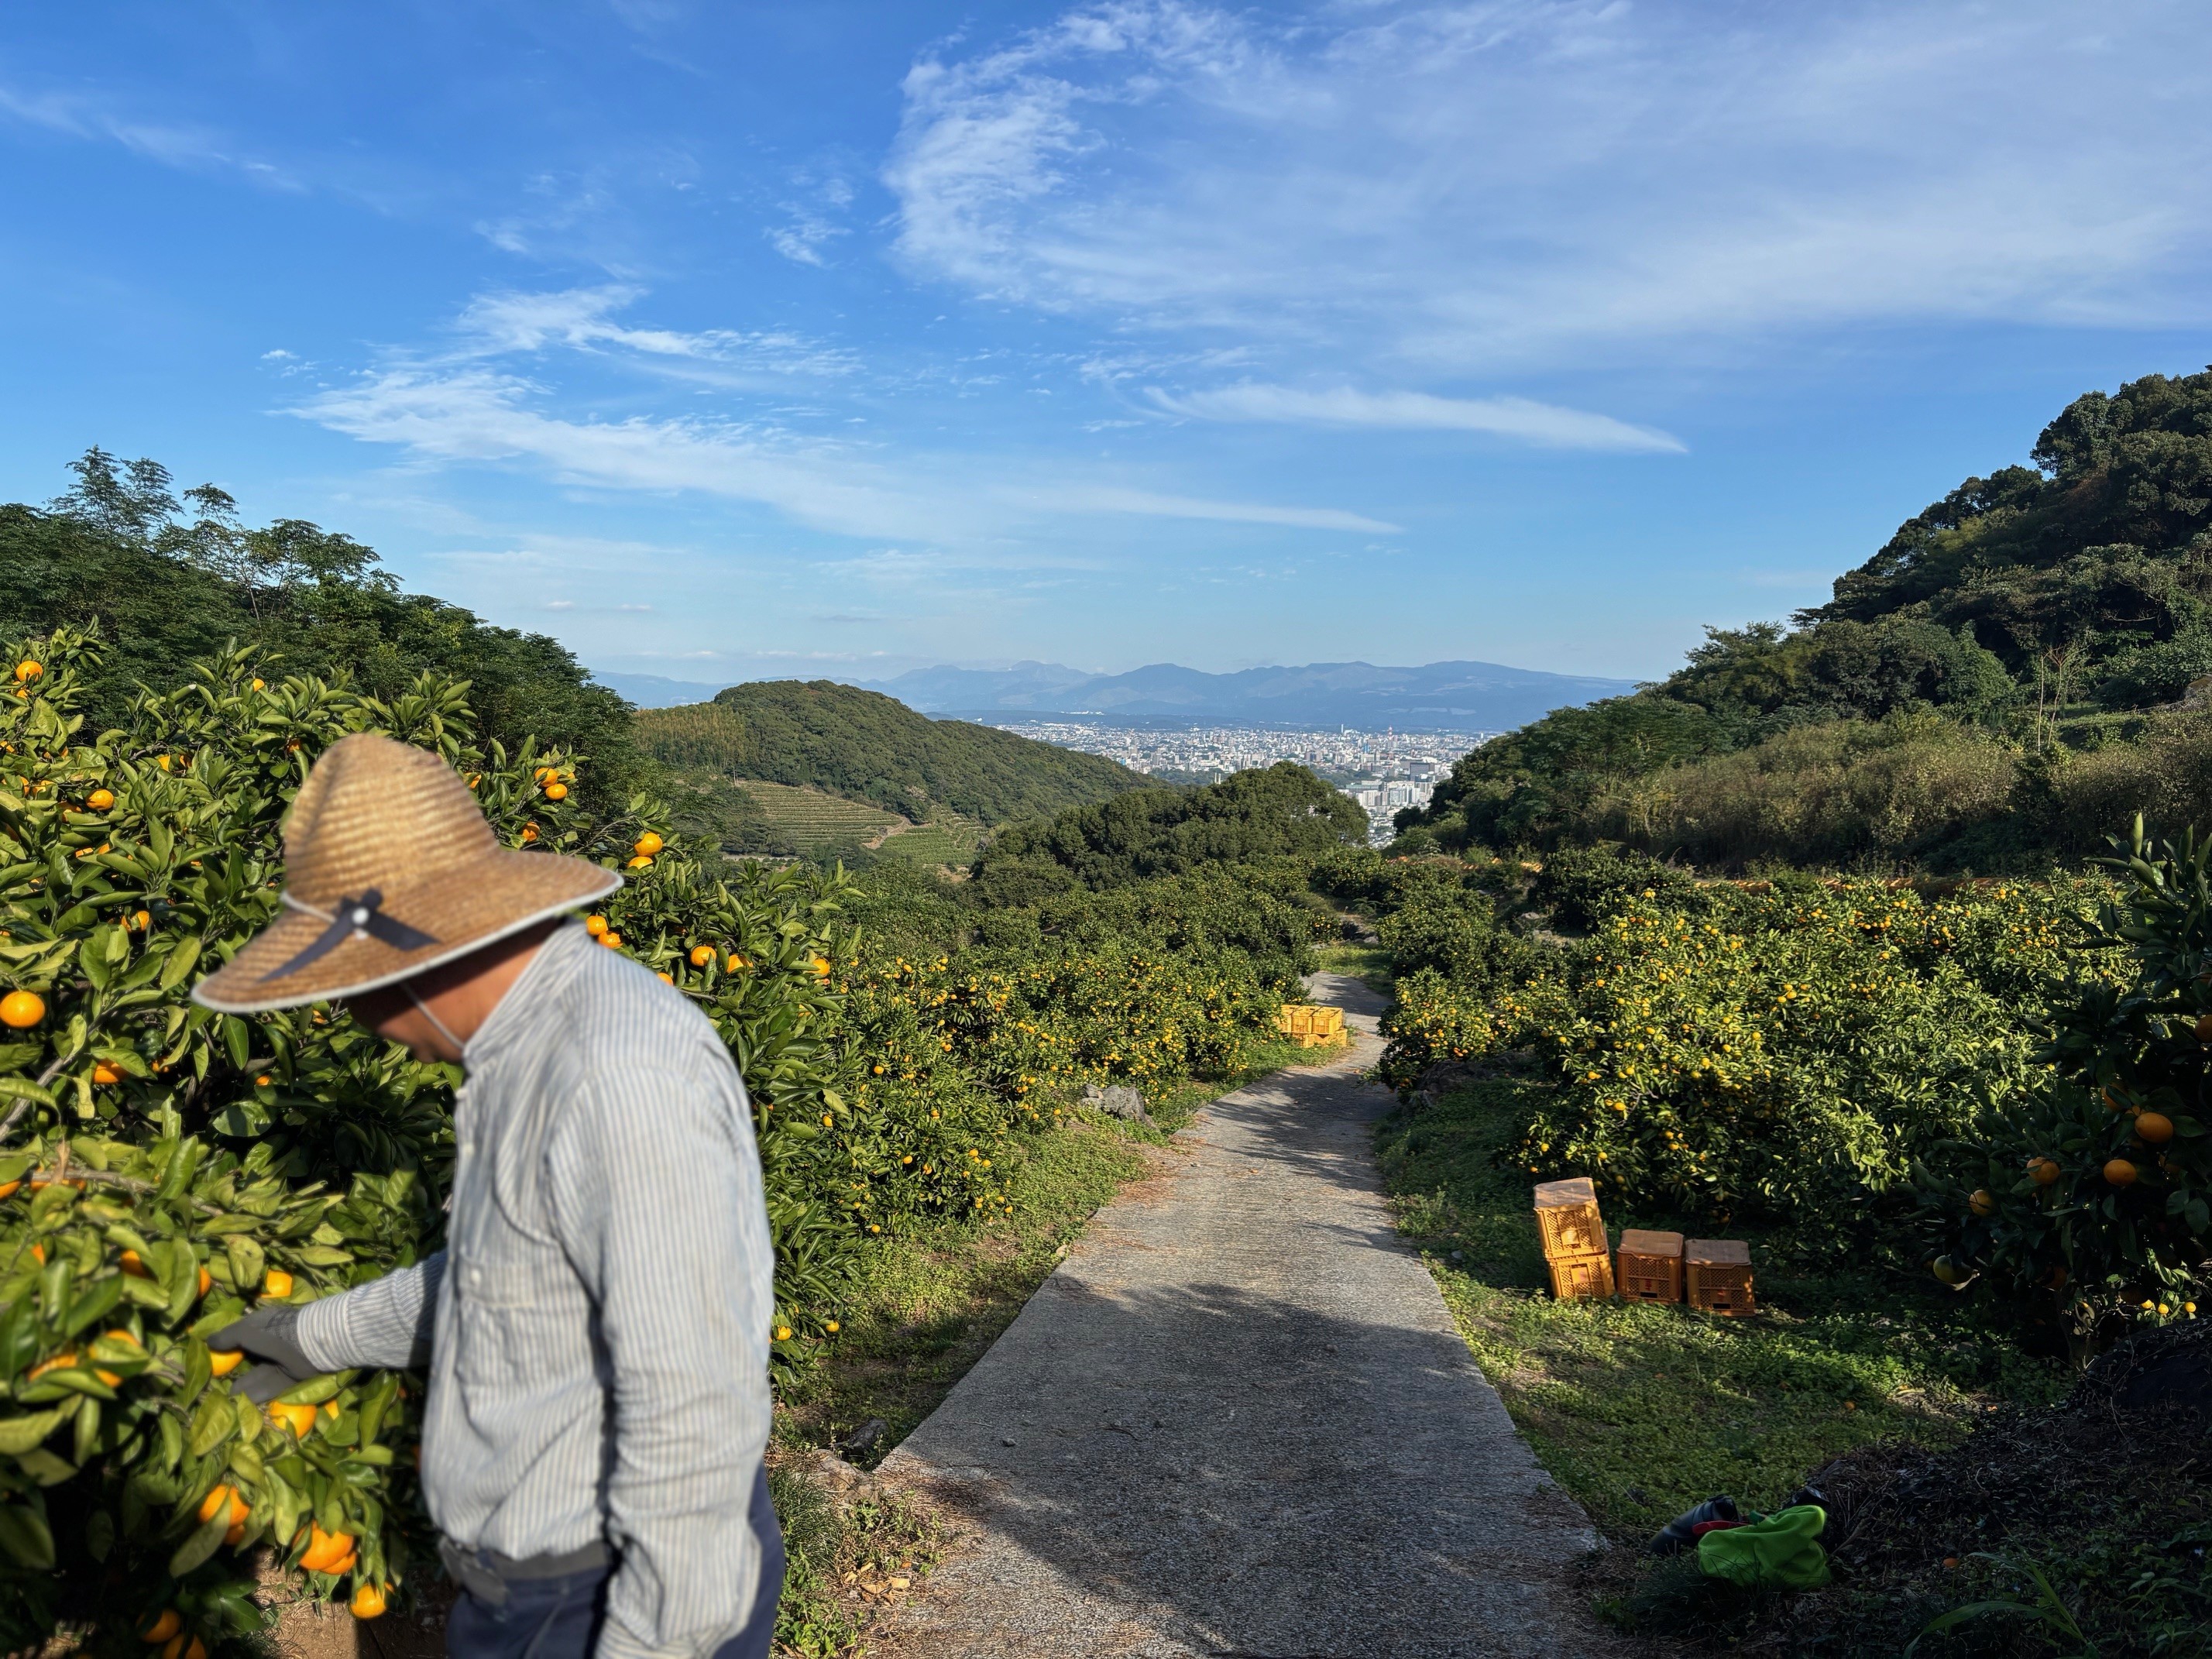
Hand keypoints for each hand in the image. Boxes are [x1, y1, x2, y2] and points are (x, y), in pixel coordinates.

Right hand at [204, 1306, 320, 1404]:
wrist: (311, 1343)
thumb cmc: (276, 1331)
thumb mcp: (246, 1331)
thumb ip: (227, 1337)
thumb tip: (208, 1341)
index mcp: (265, 1325)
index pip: (244, 1335)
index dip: (229, 1345)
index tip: (213, 1356)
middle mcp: (274, 1342)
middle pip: (252, 1357)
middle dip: (236, 1370)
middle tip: (217, 1384)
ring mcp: (284, 1360)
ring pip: (260, 1374)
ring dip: (244, 1386)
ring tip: (227, 1398)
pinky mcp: (292, 1377)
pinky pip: (271, 1386)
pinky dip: (256, 1394)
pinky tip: (241, 1403)